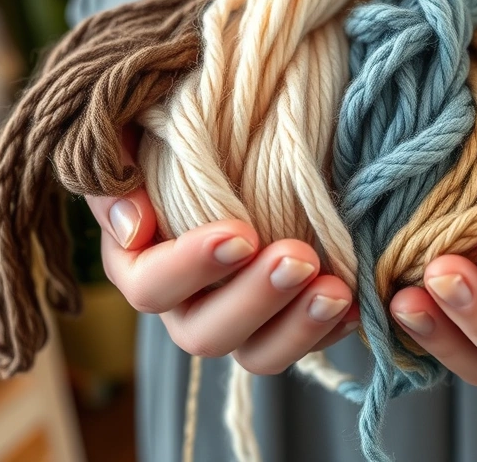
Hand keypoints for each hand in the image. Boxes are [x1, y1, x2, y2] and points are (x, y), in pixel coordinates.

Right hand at [85, 128, 357, 374]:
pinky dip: (332, 329)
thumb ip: (118, 168)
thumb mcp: (135, 129)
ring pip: (257, 353)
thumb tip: (135, 228)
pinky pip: (304, 345)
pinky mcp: (281, 321)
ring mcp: (235, 317)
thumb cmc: (179, 122)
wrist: (238, 126)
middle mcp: (183, 302)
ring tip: (336, 291)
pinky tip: (358, 303)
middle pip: (205, 333)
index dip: (191, 267)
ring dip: (298, 326)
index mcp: (137, 263)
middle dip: (255, 299)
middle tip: (299, 259)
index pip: (150, 285)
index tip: (241, 234)